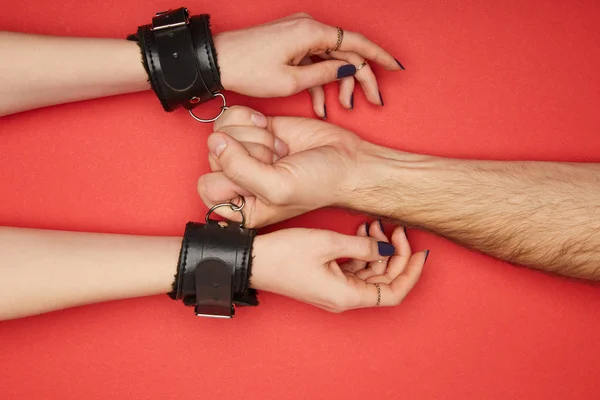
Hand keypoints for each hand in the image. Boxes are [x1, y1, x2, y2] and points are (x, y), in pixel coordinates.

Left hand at [198, 106, 368, 226]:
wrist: (347, 161)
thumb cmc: (319, 184)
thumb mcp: (277, 188)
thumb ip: (239, 169)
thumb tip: (215, 140)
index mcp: (239, 207)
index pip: (208, 186)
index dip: (233, 177)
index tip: (262, 180)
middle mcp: (238, 180)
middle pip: (213, 155)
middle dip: (249, 153)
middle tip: (277, 162)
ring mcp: (244, 152)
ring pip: (221, 132)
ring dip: (254, 136)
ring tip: (279, 150)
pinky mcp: (254, 129)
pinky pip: (231, 116)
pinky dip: (250, 118)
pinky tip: (269, 129)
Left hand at [213, 13, 403, 117]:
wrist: (216, 60)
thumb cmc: (249, 69)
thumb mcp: (291, 80)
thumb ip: (325, 74)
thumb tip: (350, 70)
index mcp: (312, 32)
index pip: (356, 42)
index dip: (380, 56)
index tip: (396, 68)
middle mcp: (308, 27)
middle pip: (346, 52)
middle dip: (360, 79)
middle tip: (372, 101)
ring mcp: (298, 33)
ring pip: (330, 58)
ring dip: (338, 84)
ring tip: (342, 108)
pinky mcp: (289, 41)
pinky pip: (313, 59)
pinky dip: (319, 80)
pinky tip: (321, 105)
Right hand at [251, 222, 426, 311]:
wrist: (252, 260)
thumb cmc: (284, 254)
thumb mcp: (328, 243)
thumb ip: (363, 248)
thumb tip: (387, 251)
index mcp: (347, 295)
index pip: (394, 292)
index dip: (410, 273)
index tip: (419, 251)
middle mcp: (343, 297)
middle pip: (383, 281)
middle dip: (393, 254)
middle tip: (394, 228)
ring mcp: (334, 289)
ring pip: (369, 273)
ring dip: (376, 250)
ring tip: (372, 224)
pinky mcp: (325, 279)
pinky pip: (353, 268)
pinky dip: (360, 252)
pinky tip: (359, 232)